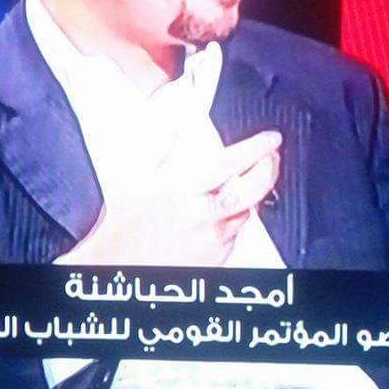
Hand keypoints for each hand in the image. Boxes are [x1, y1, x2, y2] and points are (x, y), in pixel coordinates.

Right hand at [56, 129, 281, 265]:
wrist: (116, 267)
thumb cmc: (121, 226)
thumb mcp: (134, 178)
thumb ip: (161, 146)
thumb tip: (178, 121)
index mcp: (179, 191)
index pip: (228, 164)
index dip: (255, 148)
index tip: (270, 138)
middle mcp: (200, 217)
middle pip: (252, 191)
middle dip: (269, 169)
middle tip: (273, 156)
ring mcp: (212, 241)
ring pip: (246, 212)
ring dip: (252, 195)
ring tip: (249, 180)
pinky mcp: (217, 259)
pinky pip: (236, 233)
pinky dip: (236, 218)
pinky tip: (224, 211)